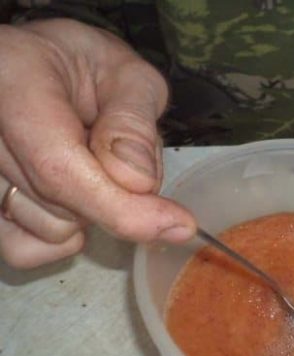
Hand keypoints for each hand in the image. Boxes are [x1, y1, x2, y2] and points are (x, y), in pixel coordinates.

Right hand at [0, 19, 195, 268]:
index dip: (121, 207)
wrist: (42, 70)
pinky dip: (60, 236)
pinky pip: (25, 250)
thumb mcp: (128, 75)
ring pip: (50, 229)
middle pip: (62, 202)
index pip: (58, 167)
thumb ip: (134, 122)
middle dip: (120, 195)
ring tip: (87, 161)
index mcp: (12, 83)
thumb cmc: (86, 68)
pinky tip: (69, 196)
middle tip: (124, 155)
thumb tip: (137, 182)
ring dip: (91, 209)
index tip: (177, 224)